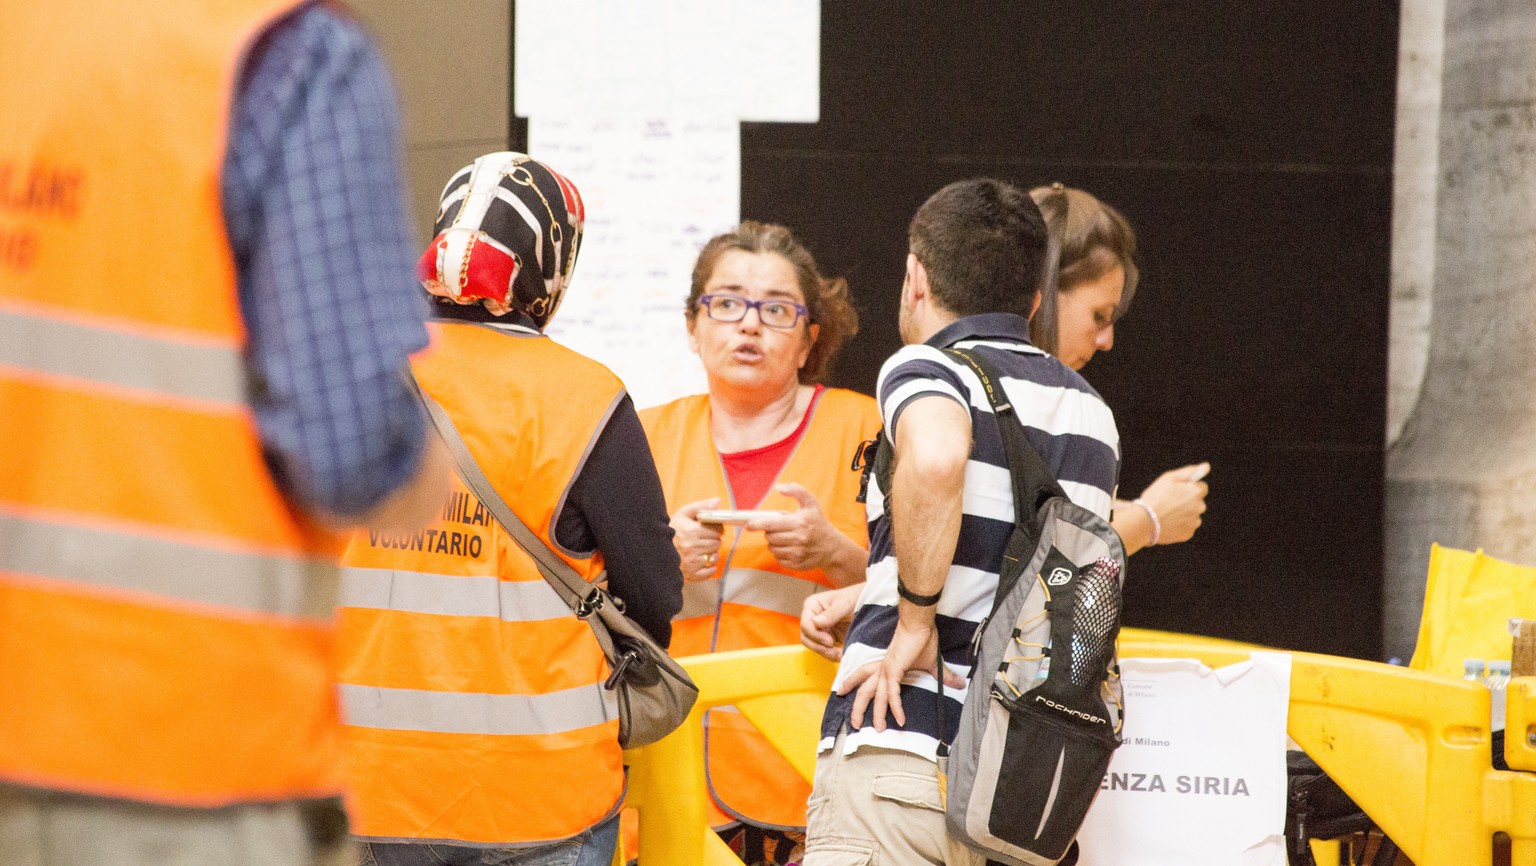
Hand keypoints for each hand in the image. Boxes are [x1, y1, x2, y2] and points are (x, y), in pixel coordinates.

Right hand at [671, 498, 725, 581]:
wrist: (653, 551)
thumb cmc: (670, 531)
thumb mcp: (682, 514)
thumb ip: (700, 507)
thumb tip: (717, 501)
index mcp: (691, 531)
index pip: (717, 530)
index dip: (716, 528)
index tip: (710, 529)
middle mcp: (692, 547)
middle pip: (717, 543)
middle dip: (712, 540)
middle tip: (702, 539)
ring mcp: (692, 563)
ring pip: (715, 556)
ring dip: (710, 553)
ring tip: (699, 549)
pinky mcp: (692, 575)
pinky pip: (710, 571)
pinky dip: (709, 567)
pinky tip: (700, 561)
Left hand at [746, 483, 842, 571]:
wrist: (832, 548)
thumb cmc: (819, 524)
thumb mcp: (811, 503)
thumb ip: (796, 491)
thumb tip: (779, 487)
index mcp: (800, 523)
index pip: (771, 524)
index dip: (757, 524)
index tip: (749, 525)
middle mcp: (798, 539)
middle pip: (770, 536)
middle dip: (770, 532)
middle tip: (779, 529)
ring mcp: (797, 553)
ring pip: (772, 548)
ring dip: (774, 543)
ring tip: (786, 538)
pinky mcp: (796, 564)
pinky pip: (777, 558)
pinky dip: (780, 553)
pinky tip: (789, 547)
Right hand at [801, 584, 862, 660]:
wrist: (872, 603)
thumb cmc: (857, 597)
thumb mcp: (846, 603)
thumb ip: (832, 613)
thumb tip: (816, 623)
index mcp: (813, 606)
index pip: (805, 625)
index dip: (815, 635)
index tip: (830, 641)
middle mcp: (813, 618)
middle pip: (807, 638)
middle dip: (819, 647)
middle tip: (835, 652)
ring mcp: (821, 630)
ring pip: (815, 647)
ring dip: (826, 653)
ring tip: (841, 655)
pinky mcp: (830, 639)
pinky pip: (826, 651)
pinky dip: (833, 655)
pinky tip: (843, 654)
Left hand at [839, 617, 963, 730]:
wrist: (920, 623)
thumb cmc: (923, 639)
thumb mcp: (933, 663)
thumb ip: (943, 676)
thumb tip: (959, 684)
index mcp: (885, 666)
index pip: (865, 677)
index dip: (853, 683)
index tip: (844, 692)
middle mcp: (882, 669)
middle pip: (864, 690)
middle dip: (858, 707)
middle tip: (853, 723)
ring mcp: (886, 670)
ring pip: (875, 695)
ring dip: (875, 713)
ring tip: (877, 729)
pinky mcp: (894, 670)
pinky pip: (892, 693)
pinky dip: (895, 707)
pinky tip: (900, 719)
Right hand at [1137, 462, 1209, 545]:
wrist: (1145, 521)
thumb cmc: (1156, 496)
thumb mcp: (1169, 478)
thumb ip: (1189, 472)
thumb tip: (1206, 466)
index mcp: (1196, 492)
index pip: (1201, 487)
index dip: (1189, 488)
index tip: (1178, 491)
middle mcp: (1199, 507)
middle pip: (1197, 502)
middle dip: (1187, 501)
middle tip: (1170, 502)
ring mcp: (1194, 521)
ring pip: (1192, 515)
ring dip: (1184, 513)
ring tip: (1167, 513)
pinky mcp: (1188, 533)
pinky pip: (1187, 526)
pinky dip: (1180, 524)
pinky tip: (1168, 522)